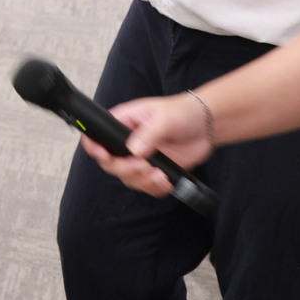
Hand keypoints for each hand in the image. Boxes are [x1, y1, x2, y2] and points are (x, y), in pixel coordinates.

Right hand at [78, 92, 212, 196]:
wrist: (205, 125)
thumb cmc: (181, 112)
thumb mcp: (163, 118)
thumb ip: (148, 134)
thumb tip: (133, 151)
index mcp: (122, 124)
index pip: (96, 138)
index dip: (94, 149)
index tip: (104, 155)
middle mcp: (127, 143)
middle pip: (110, 164)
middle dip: (125, 169)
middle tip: (143, 166)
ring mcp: (140, 159)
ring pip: (128, 178)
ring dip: (142, 181)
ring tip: (159, 174)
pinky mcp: (154, 171)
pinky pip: (147, 187)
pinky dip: (155, 188)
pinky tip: (166, 180)